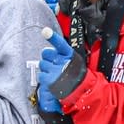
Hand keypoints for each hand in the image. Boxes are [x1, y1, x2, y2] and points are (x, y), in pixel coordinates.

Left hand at [37, 0, 77, 114]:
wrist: (82, 92)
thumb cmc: (77, 77)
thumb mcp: (74, 62)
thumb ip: (63, 56)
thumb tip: (50, 52)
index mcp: (69, 55)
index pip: (59, 44)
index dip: (52, 37)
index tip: (45, 31)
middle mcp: (63, 61)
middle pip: (46, 54)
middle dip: (47, 59)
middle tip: (53, 65)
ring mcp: (56, 71)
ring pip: (42, 65)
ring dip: (46, 69)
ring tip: (55, 75)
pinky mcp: (50, 80)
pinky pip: (41, 75)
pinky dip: (45, 78)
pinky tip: (52, 81)